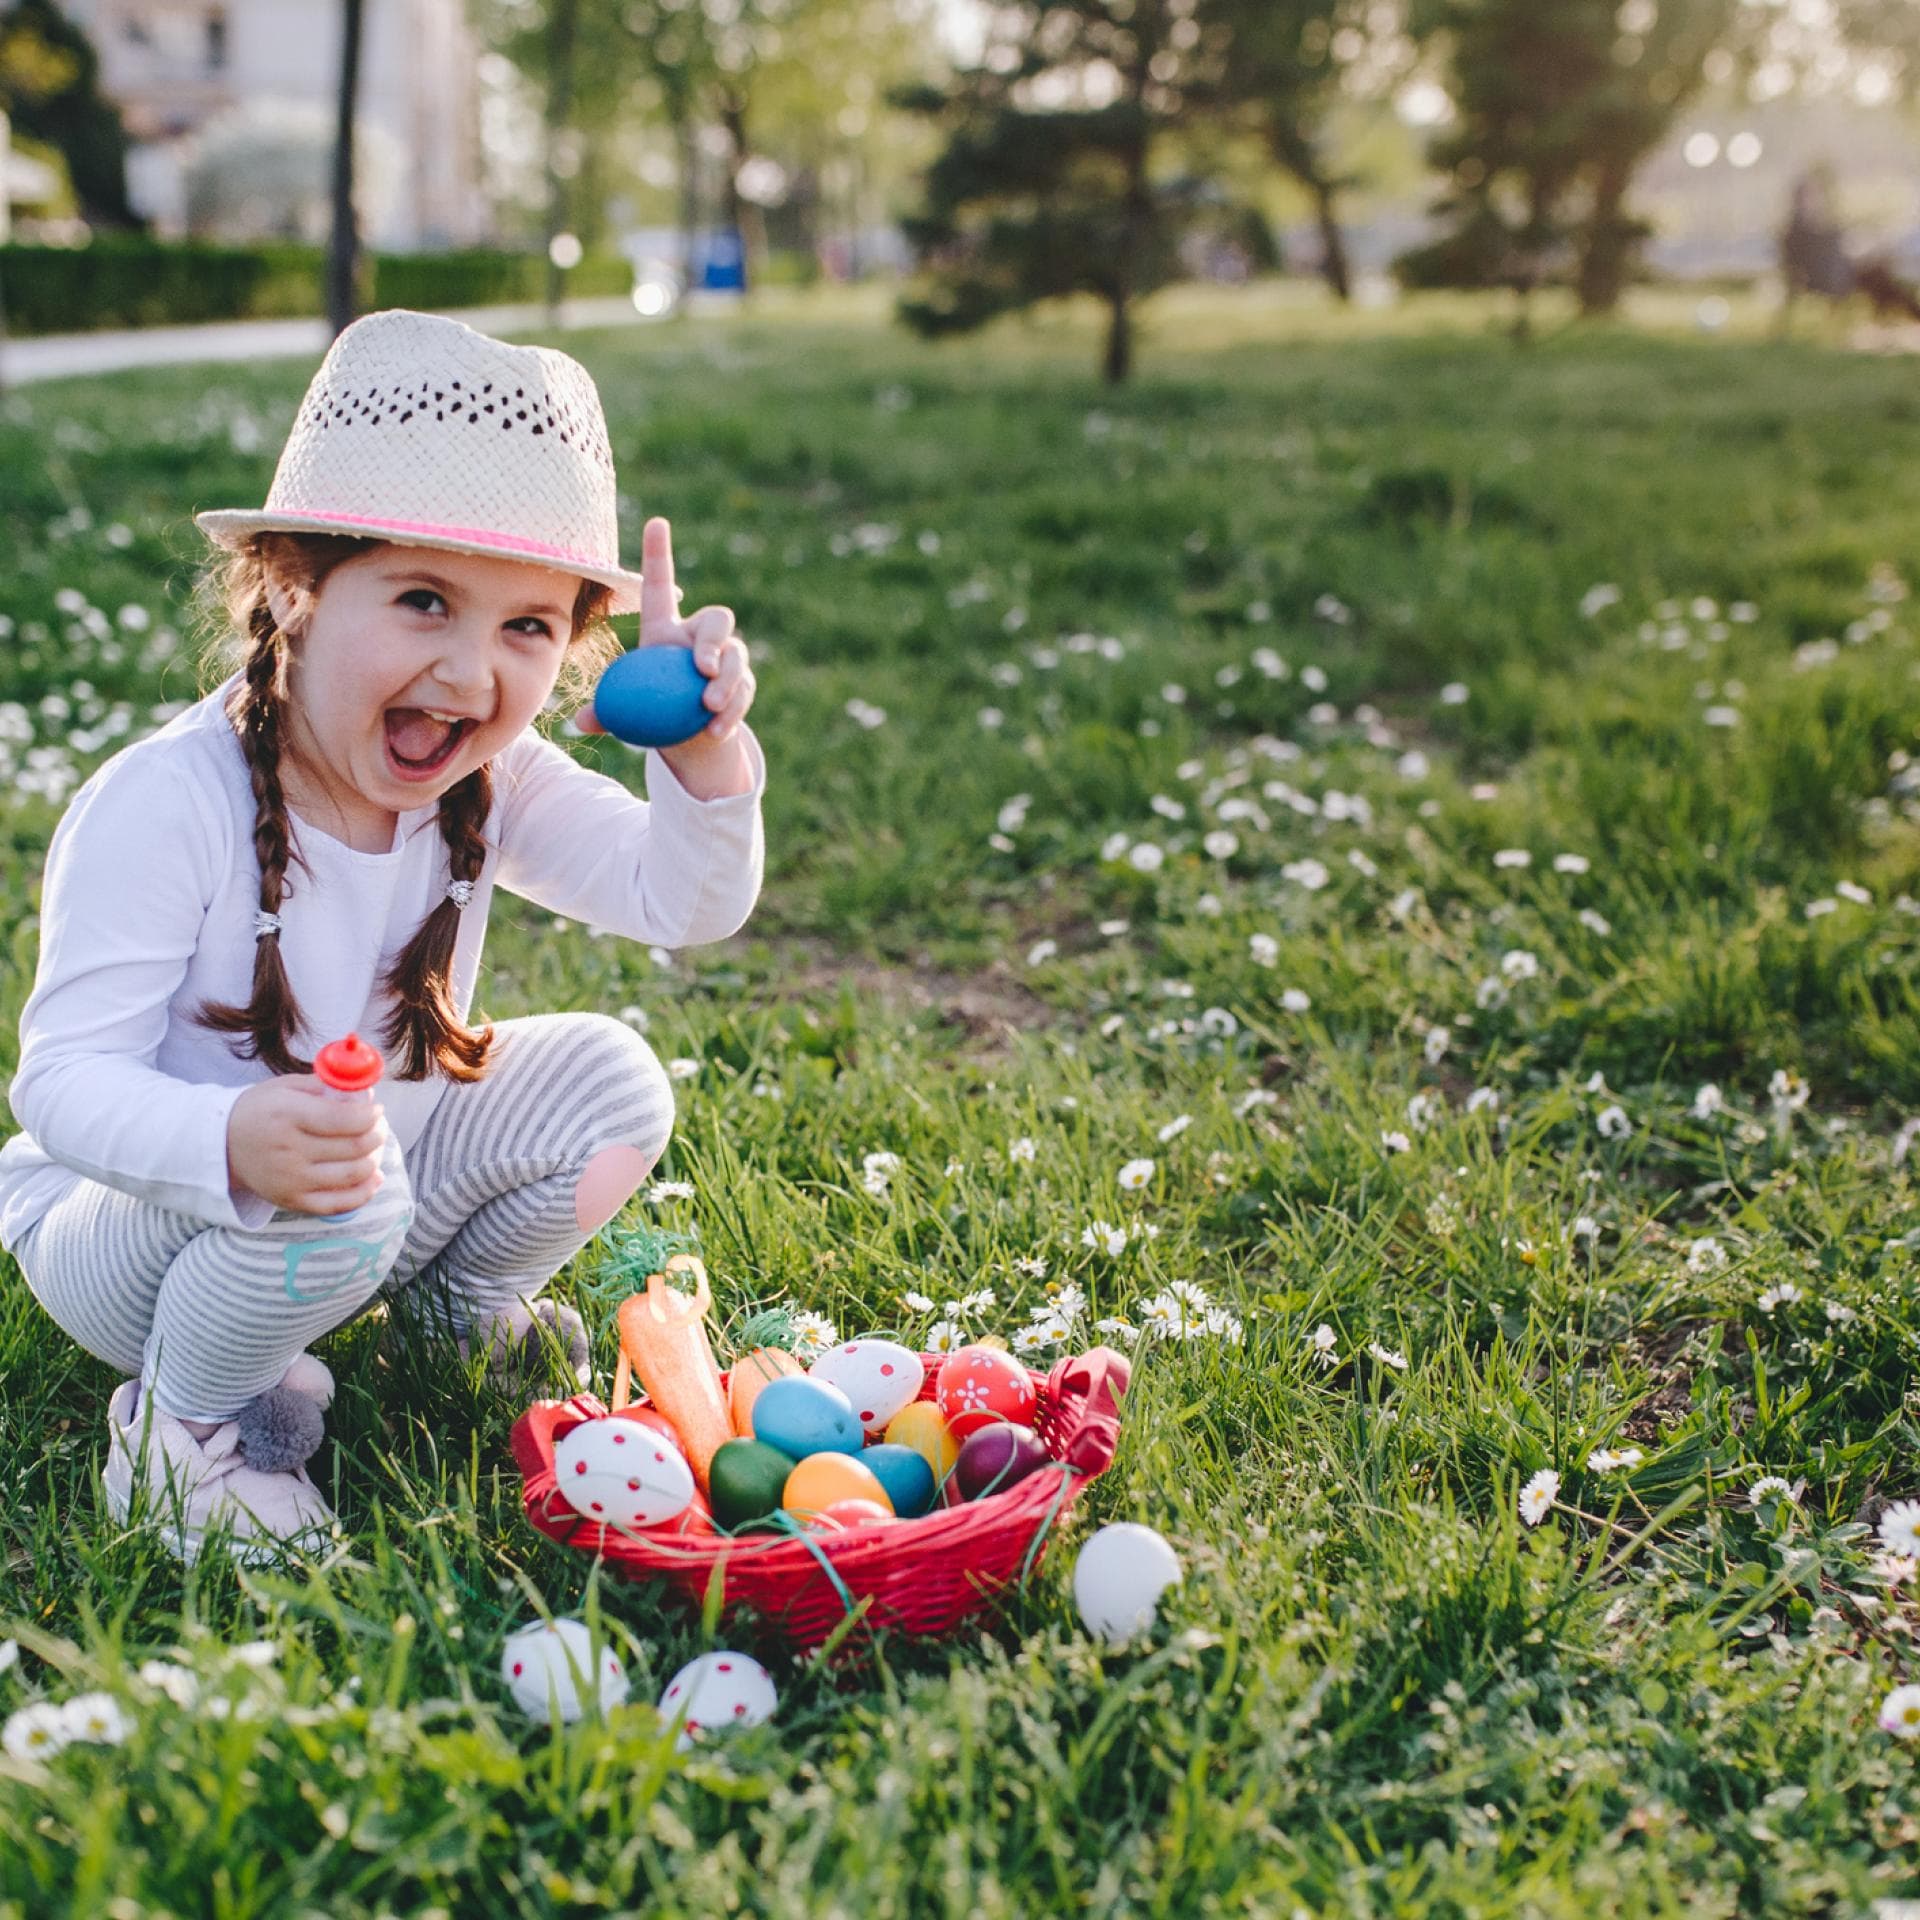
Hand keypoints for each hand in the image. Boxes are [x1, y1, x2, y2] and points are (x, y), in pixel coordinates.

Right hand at [227, 1076, 387, 1216]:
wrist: (223, 1144)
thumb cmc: (262, 1110)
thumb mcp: (288, 1087)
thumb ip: (327, 1088)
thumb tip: (367, 1096)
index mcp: (287, 1115)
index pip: (345, 1119)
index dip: (370, 1114)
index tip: (376, 1109)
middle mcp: (288, 1150)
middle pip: (355, 1147)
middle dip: (377, 1133)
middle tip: (378, 1126)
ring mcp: (291, 1180)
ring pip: (355, 1174)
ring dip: (375, 1159)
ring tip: (373, 1147)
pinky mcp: (293, 1201)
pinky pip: (341, 1204)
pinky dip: (366, 1191)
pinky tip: (374, 1176)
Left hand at [572, 517, 755, 747]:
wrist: (690, 736)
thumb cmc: (654, 712)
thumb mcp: (627, 709)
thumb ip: (606, 711)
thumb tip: (579, 721)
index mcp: (666, 629)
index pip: (660, 585)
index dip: (659, 553)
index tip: (656, 523)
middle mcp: (700, 636)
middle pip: (716, 619)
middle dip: (711, 638)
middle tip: (701, 667)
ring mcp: (727, 659)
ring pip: (735, 656)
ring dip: (725, 680)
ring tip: (708, 704)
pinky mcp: (742, 685)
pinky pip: (742, 692)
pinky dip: (730, 711)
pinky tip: (715, 727)